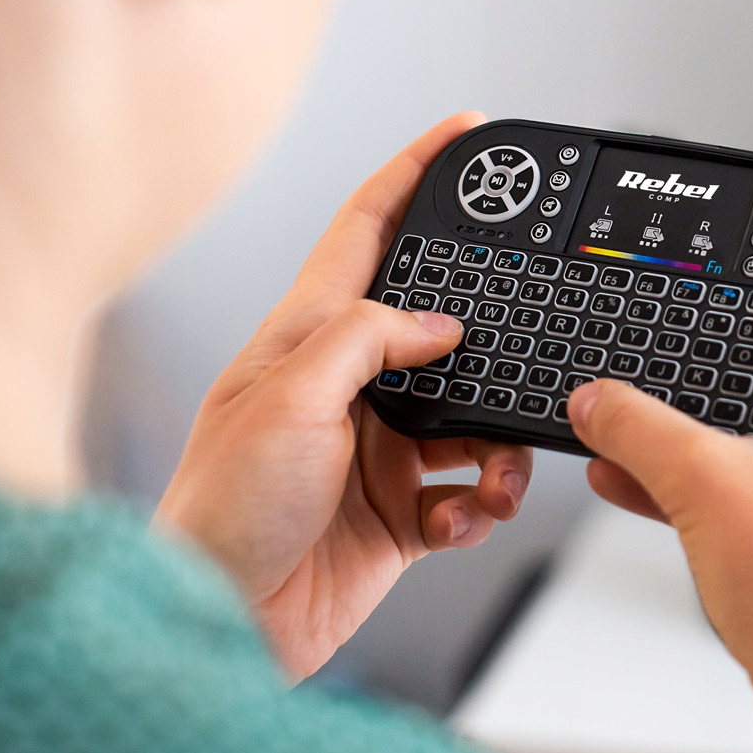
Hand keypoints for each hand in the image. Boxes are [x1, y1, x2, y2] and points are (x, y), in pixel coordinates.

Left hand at [155, 111, 533, 679]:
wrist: (222, 621)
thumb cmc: (222, 509)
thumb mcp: (290, 399)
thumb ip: (368, 342)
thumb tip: (440, 324)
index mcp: (307, 337)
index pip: (367, 229)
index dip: (414, 172)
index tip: (463, 131)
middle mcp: (347, 385)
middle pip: (440, 329)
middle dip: (492, 339)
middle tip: (529, 334)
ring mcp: (376, 448)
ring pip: (471, 415)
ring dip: (497, 443)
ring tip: (494, 473)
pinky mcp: (398, 511)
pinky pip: (468, 491)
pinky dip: (479, 506)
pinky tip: (459, 519)